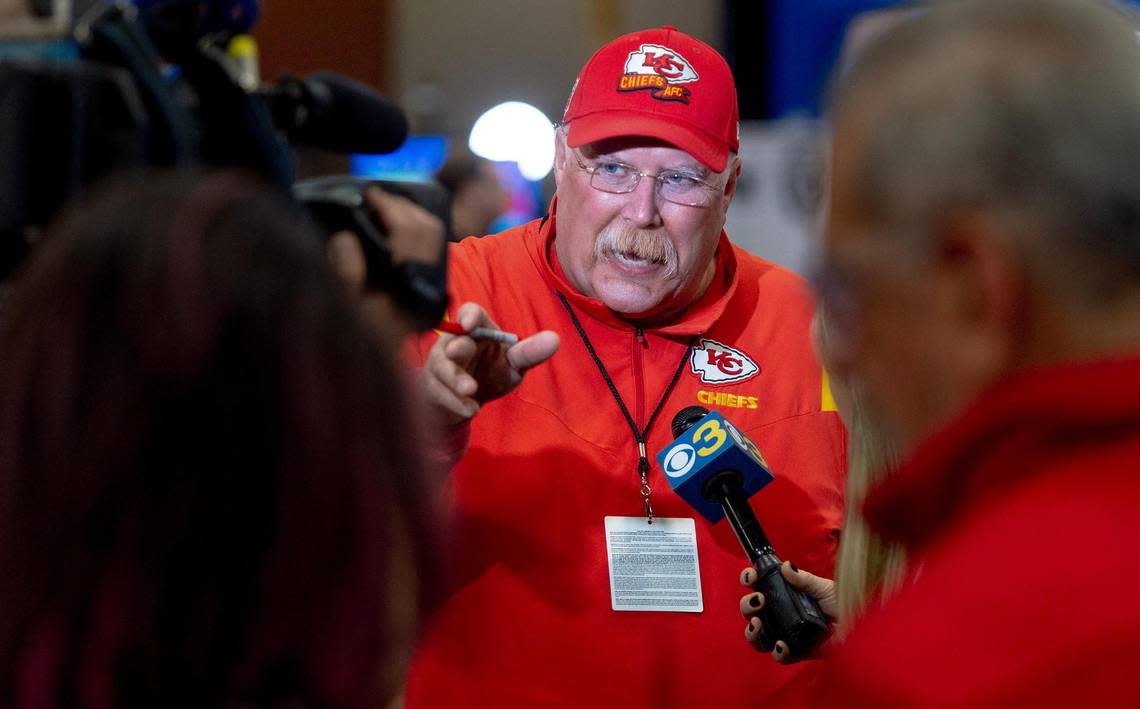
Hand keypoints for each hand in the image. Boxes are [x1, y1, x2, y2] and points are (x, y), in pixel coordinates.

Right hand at [326, 187, 446, 338]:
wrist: (372, 369)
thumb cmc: (353, 338)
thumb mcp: (345, 306)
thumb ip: (346, 270)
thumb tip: (348, 236)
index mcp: (408, 285)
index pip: (410, 232)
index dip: (390, 207)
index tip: (369, 195)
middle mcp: (426, 285)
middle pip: (427, 230)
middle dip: (402, 208)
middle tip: (376, 197)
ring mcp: (429, 288)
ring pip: (432, 238)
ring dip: (411, 217)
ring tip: (384, 208)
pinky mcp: (426, 292)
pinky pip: (429, 251)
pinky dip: (415, 232)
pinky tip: (393, 230)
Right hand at [421, 302, 558, 426]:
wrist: (465, 403)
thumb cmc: (491, 373)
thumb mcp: (513, 364)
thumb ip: (529, 352)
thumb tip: (555, 339)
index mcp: (476, 330)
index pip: (469, 312)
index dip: (468, 315)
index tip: (469, 324)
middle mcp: (454, 342)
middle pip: (452, 342)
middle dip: (457, 349)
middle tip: (460, 354)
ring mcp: (439, 365)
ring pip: (442, 369)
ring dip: (456, 380)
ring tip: (471, 392)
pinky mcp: (431, 387)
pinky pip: (440, 392)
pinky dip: (456, 402)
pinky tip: (471, 409)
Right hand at [739, 561, 837, 662]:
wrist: (864, 625)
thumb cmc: (844, 603)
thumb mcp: (823, 587)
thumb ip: (804, 579)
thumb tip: (786, 566)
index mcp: (784, 594)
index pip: (759, 585)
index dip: (750, 579)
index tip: (752, 576)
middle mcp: (781, 614)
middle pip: (752, 612)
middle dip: (747, 605)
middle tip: (759, 600)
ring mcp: (787, 634)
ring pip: (759, 637)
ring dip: (752, 631)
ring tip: (758, 623)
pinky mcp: (798, 652)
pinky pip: (780, 656)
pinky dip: (777, 651)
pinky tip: (782, 644)